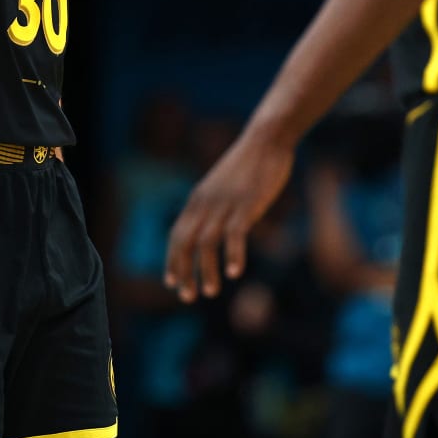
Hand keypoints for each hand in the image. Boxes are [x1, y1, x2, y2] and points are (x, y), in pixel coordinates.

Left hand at [164, 129, 294, 301]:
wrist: (265, 139)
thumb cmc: (248, 164)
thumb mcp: (223, 186)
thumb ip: (215, 206)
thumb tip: (214, 227)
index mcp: (198, 199)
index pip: (176, 235)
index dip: (172, 260)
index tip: (171, 283)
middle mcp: (205, 203)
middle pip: (184, 242)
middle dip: (183, 272)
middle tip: (187, 297)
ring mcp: (224, 204)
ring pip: (206, 243)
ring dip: (205, 270)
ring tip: (210, 292)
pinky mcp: (245, 204)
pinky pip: (234, 234)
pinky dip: (232, 255)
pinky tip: (234, 274)